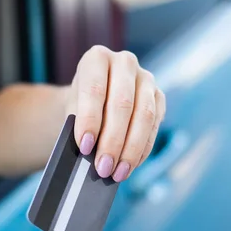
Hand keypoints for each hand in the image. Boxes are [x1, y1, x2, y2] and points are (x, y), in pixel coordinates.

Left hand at [68, 45, 165, 181]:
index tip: (85, 147)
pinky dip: (142, 150)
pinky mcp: (159, 97)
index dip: (90, 119)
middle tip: (103, 168)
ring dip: (131, 149)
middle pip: (122, 104)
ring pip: (144, 116)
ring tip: (118, 173)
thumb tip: (92, 155)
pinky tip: (130, 166)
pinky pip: (154, 126)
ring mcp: (146, 79)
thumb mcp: (71, 110)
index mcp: (96, 58)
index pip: (95, 89)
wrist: (93, 100)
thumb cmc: (79, 106)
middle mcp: (125, 63)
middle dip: (113, 140)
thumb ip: (79, 127)